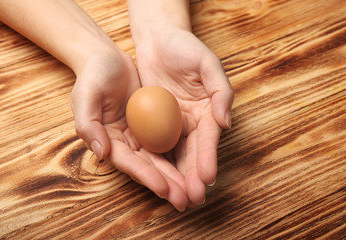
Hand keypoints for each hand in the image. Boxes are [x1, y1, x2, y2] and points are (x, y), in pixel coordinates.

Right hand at [70, 48, 188, 210]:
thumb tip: (102, 153)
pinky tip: (197, 163)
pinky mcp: (153, 124)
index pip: (129, 163)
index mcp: (108, 141)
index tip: (165, 189)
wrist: (106, 58)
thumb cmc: (93, 76)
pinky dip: (182, 153)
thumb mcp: (85, 95)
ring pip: (162, 158)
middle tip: (186, 200)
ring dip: (178, 175)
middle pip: (148, 167)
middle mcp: (125, 142)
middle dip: (167, 184)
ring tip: (195, 191)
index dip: (147, 177)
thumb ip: (88, 124)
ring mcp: (140, 134)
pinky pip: (169, 140)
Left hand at [135, 27, 233, 204]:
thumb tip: (226, 123)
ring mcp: (172, 125)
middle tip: (192, 198)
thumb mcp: (207, 62)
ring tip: (177, 197)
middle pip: (193, 153)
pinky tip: (157, 179)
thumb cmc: (184, 46)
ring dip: (176, 177)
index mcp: (208, 110)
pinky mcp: (154, 124)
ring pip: (175, 156)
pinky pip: (155, 145)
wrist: (157, 40)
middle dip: (193, 177)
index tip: (207, 178)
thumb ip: (220, 91)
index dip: (208, 158)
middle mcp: (192, 122)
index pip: (208, 139)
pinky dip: (157, 163)